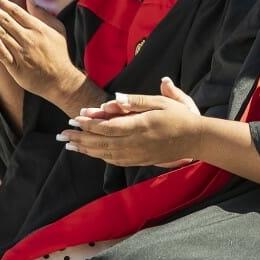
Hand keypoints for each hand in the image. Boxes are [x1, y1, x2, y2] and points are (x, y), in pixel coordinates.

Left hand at [0, 0, 83, 99]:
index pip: (16, 11)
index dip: (2, 2)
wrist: (61, 80)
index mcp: (38, 28)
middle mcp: (29, 39)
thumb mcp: (58, 30)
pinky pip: (5, 57)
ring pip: (3, 35)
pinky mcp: (18, 68)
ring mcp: (22, 54)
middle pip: (7, 20)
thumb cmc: (59, 53)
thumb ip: (42, 14)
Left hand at [62, 77, 201, 167]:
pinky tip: (92, 152)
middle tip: (62, 134)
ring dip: (86, 149)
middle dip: (80, 138)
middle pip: (101, 142)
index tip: (74, 118)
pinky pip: (115, 160)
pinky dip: (100, 156)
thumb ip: (137, 100)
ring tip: (70, 144)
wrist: (196, 139)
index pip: (107, 127)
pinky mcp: (140, 159)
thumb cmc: (180, 116)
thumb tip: (115, 98)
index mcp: (140, 126)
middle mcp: (136, 143)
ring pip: (106, 153)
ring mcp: (137, 154)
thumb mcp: (161, 102)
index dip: (89, 124)